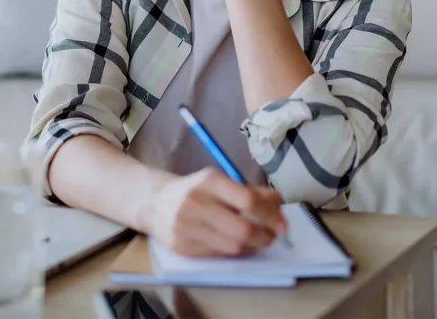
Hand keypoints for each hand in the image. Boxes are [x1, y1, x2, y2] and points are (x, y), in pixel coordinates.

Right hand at [145, 167, 286, 257]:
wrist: (154, 202)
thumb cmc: (194, 190)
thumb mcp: (218, 181)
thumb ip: (248, 191)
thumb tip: (278, 203)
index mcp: (208, 181)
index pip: (248, 200)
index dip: (271, 214)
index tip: (283, 222)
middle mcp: (196, 203)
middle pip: (243, 228)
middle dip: (266, 236)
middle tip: (273, 235)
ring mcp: (187, 227)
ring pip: (234, 246)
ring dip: (254, 246)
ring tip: (259, 240)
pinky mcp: (183, 247)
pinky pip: (219, 255)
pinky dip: (236, 252)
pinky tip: (240, 245)